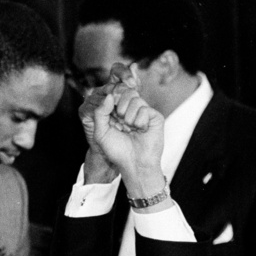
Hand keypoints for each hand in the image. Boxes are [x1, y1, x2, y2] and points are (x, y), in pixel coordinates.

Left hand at [79, 63, 164, 191]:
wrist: (134, 164)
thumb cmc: (117, 151)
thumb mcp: (101, 132)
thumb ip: (100, 113)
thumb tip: (109, 95)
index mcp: (117, 113)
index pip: (115, 94)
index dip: (112, 98)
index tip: (111, 112)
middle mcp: (131, 110)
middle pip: (126, 91)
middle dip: (120, 106)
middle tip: (121, 122)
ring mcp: (144, 112)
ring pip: (135, 99)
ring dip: (129, 117)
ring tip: (131, 129)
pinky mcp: (155, 116)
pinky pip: (145, 109)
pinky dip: (140, 121)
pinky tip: (141, 131)